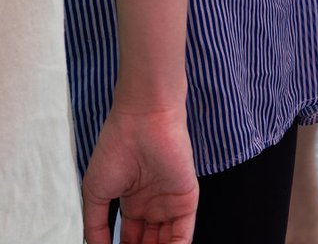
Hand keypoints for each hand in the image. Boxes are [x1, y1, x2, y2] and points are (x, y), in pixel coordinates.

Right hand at [82, 103, 197, 243]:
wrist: (141, 121)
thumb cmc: (115, 148)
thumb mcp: (95, 193)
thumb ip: (95, 226)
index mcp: (134, 201)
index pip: (131, 238)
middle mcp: (154, 204)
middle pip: (149, 243)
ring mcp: (171, 202)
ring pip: (166, 242)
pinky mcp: (187, 200)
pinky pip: (183, 235)